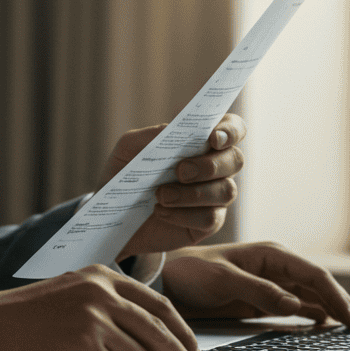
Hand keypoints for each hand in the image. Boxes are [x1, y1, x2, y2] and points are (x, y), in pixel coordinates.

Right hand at [0, 264, 209, 350]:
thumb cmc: (26, 322)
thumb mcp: (74, 298)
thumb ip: (111, 310)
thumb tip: (157, 346)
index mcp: (103, 277)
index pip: (160, 305)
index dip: (184, 333)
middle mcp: (101, 293)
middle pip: (162, 333)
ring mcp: (92, 318)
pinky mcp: (81, 346)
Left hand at [105, 113, 246, 259]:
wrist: (113, 215)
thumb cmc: (126, 174)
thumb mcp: (128, 149)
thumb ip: (149, 136)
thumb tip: (171, 130)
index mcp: (202, 141)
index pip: (233, 128)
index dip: (231, 130)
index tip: (213, 138)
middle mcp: (216, 166)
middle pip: (236, 160)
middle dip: (210, 165)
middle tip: (180, 171)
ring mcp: (215, 196)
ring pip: (226, 191)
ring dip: (193, 193)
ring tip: (160, 195)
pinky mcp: (208, 222)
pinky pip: (210, 218)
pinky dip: (184, 215)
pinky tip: (161, 212)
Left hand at [159, 242, 349, 328]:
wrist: (167, 280)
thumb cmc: (191, 274)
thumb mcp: (223, 281)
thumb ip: (260, 292)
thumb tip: (297, 305)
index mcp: (271, 255)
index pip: (314, 274)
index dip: (336, 296)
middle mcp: (276, 267)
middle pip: (319, 285)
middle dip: (342, 304)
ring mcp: (272, 283)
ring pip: (311, 296)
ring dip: (332, 309)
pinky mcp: (264, 298)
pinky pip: (297, 305)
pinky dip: (314, 314)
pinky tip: (326, 326)